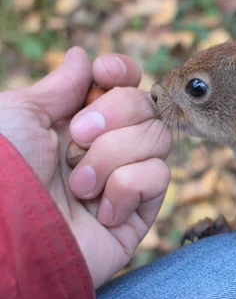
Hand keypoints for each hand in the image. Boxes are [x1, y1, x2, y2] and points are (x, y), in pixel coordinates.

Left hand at [0, 47, 171, 287]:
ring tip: (78, 186)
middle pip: (145, 104)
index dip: (122, 72)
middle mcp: (104, 147)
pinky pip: (158, 176)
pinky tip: (101, 212)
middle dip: (114, 114)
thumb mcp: (18, 115)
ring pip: (157, 138)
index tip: (105, 75)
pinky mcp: (140, 211)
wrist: (6, 242)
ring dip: (113, 156)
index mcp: (74, 121)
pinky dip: (126, 188)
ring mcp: (124, 179)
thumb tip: (83, 56)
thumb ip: (60, 84)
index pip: (122, 83)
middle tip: (76, 139)